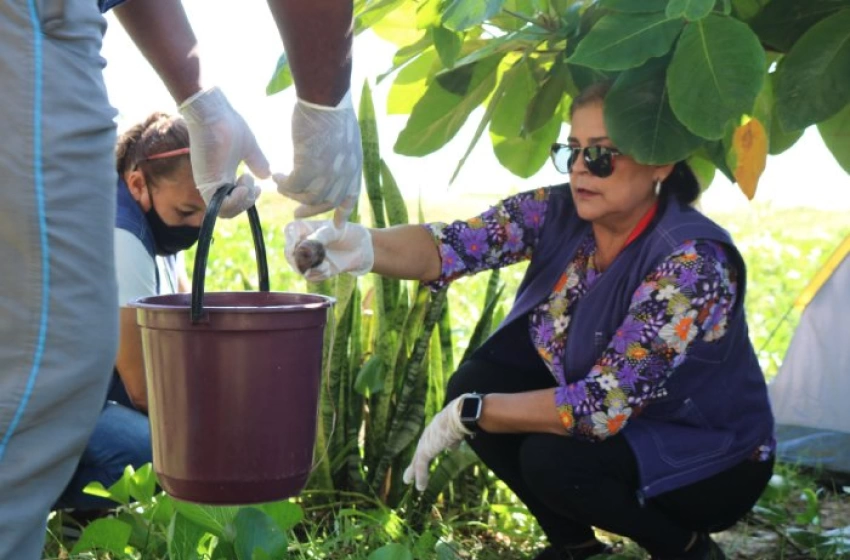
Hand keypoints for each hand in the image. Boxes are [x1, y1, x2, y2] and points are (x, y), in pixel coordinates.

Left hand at [178, 87, 269, 217]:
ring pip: (226, 212)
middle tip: (251, 182)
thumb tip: (267, 175)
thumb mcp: (249, 148)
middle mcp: (215, 184)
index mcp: (223, 176)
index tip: (257, 185)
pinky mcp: (207, 184)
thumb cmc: (228, 125)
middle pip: (231, 210)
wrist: (214, 112)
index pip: (234, 201)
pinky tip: (242, 187)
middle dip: (248, 202)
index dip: (249, 199)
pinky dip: (235, 203)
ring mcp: (210, 184)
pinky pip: (221, 207)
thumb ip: (256, 162)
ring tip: (246, 180)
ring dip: (243, 201)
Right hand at [273, 89, 361, 222]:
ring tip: (281, 186)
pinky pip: (293, 185)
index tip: (338, 224)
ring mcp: (327, 174)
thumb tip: (330, 164)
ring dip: (292, 193)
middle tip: (296, 214)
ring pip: (307, 196)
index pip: (350, 198)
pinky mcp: (309, 168)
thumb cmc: (334, 112)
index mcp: (354, 168)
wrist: (327, 100)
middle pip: (326, 202)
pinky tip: (276, 176)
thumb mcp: (346, 139)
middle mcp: (343, 176)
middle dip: (310, 210)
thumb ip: (341, 158)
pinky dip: (283, 183)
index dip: (343, 212)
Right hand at [284, 219, 372, 281]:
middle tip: (316, 260)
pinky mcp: (313, 271)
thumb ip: (320, 237)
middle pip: (290, 254)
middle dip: (302, 260)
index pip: (289, 234)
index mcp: (301, 227)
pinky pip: (309, 276)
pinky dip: (319, 274)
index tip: (301, 249)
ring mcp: (306, 258)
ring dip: (313, 268)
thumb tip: (304, 248)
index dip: (291, 243)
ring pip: (298, 267)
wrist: (361, 248)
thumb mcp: (335, 231)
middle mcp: (299, 242)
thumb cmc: (347, 232)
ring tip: (326, 265)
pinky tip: (329, 269)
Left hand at [403, 396, 471, 491]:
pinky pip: (421, 465)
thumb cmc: (465, 418)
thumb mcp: (459, 429)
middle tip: (410, 470)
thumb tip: (450, 448)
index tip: (428, 455)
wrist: (460, 415)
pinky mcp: (426, 449)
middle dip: (416, 459)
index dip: (430, 447)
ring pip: (418, 458)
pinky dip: (420, 476)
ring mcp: (427, 440)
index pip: (431, 438)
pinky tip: (420, 487)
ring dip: (414, 470)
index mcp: (438, 424)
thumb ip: (453, 439)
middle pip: (421, 448)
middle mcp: (430, 431)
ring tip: (408, 480)